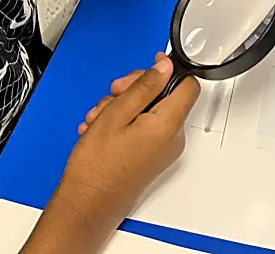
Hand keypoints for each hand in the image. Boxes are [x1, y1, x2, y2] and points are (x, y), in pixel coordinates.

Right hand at [60, 57, 198, 218]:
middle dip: (136, 90)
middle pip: (164, 95)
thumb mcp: (116, 113)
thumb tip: (165, 68)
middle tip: (113, 95)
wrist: (85, 207)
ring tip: (99, 118)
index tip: (151, 67)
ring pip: (149, 110)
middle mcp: (172, 139)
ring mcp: (163, 150)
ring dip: (123, 107)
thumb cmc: (97, 166)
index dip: (169, 71)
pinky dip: (124, 122)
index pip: (188, 85)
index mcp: (168, 125)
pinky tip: (102, 128)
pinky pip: (144, 127)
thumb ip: (145, 86)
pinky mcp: (152, 157)